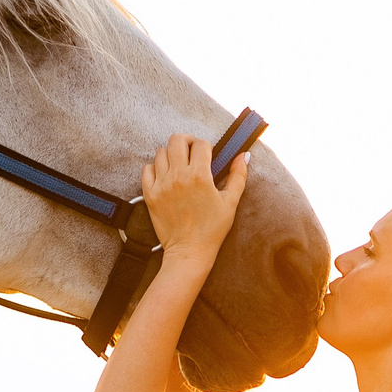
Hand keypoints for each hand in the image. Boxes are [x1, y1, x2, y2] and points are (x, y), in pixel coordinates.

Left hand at [141, 134, 248, 262]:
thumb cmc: (212, 229)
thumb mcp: (230, 202)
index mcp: (200, 176)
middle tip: (191, 151)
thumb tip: (244, 155)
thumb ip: (238, 176)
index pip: (201, 144)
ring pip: (161, 152)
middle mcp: (179, 176)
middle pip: (177, 140)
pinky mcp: (150, 194)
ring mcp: (162, 185)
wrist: (189, 251)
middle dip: (186, 141)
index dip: (206, 146)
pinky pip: (147, 169)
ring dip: (171, 154)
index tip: (208, 155)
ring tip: (179, 165)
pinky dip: (155, 168)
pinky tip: (165, 175)